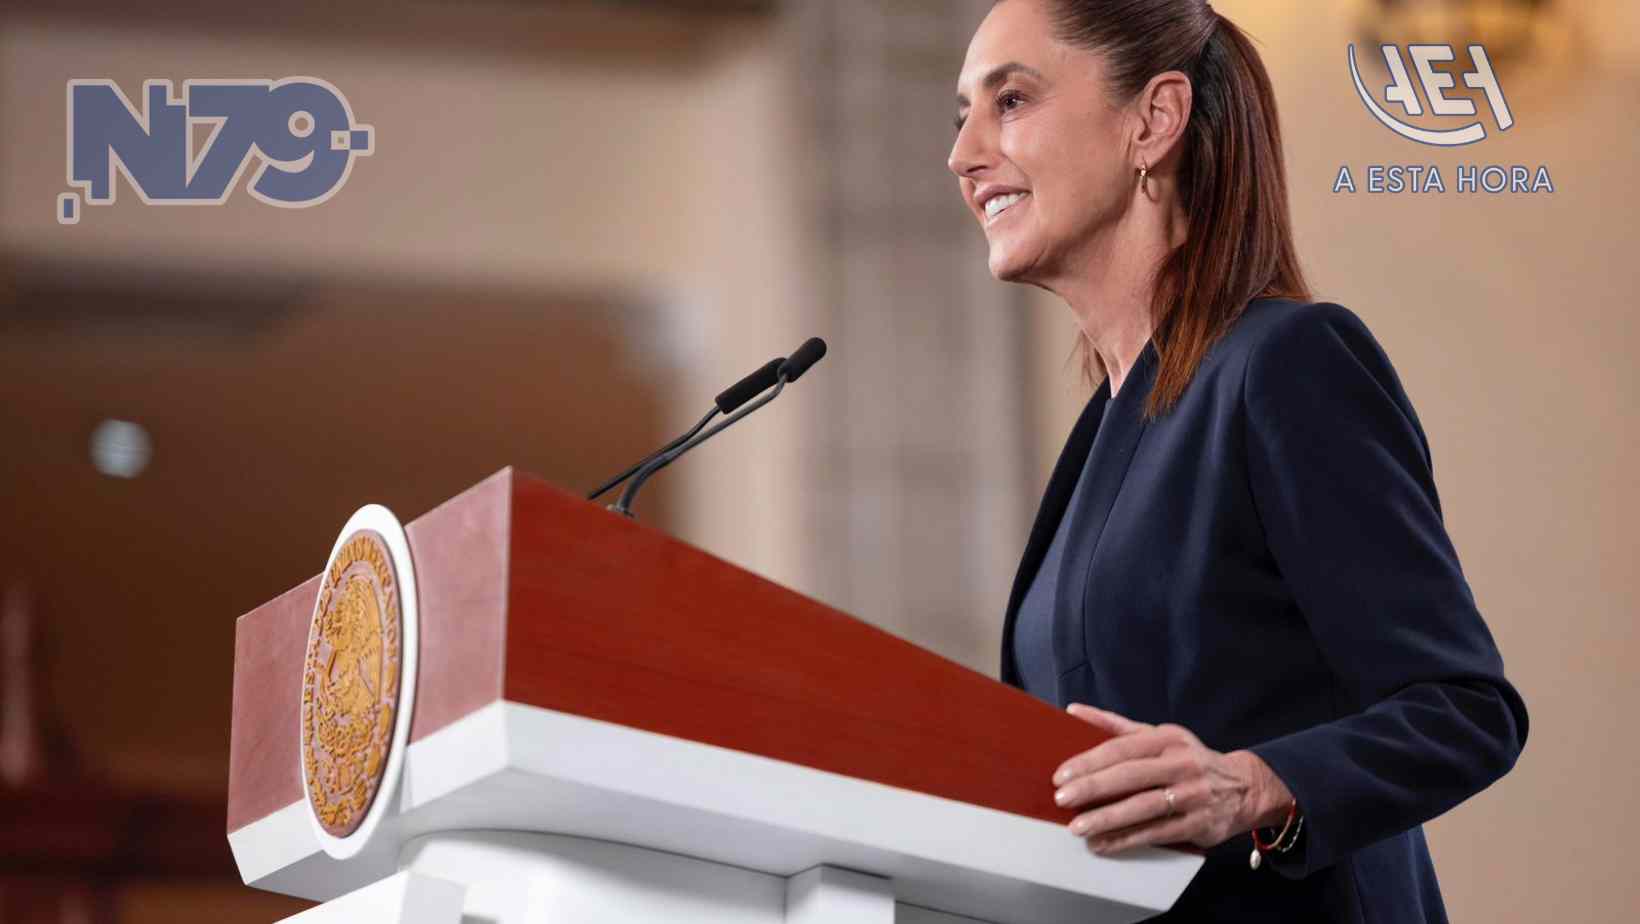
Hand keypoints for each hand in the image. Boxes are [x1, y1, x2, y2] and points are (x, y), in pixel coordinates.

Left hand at [1052, 703, 1292, 853]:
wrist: (1244, 787)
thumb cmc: (1189, 759)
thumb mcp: (1159, 736)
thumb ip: (1116, 726)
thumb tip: (1073, 711)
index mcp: (1166, 739)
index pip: (1122, 748)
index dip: (1090, 761)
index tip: (1062, 775)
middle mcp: (1181, 764)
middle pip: (1131, 776)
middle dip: (1094, 788)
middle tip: (1063, 799)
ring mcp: (1191, 795)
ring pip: (1144, 807)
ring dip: (1108, 819)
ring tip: (1078, 828)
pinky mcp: (1198, 823)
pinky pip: (1157, 833)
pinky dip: (1127, 840)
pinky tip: (1103, 844)